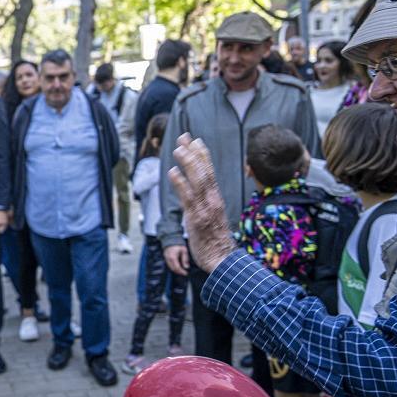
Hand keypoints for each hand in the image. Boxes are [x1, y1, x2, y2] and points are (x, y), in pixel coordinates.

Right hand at [164, 245, 188, 275]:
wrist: (171, 239)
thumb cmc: (178, 245)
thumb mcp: (184, 251)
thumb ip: (185, 259)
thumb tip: (186, 267)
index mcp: (173, 257)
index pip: (177, 267)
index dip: (182, 271)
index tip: (186, 273)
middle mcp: (168, 259)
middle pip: (173, 269)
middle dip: (179, 272)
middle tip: (184, 273)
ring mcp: (166, 259)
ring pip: (170, 268)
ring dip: (176, 270)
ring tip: (181, 271)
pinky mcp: (165, 258)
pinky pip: (169, 265)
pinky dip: (173, 268)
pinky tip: (177, 267)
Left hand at [167, 134, 237, 272]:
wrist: (223, 260)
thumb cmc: (215, 239)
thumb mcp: (213, 216)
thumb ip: (206, 202)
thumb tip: (197, 192)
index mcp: (216, 198)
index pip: (210, 172)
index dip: (202, 155)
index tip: (195, 140)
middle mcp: (212, 200)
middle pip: (204, 171)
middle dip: (194, 153)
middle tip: (184, 137)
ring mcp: (205, 208)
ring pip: (197, 181)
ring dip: (187, 164)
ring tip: (178, 149)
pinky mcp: (196, 219)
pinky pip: (188, 198)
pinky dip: (180, 184)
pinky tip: (173, 172)